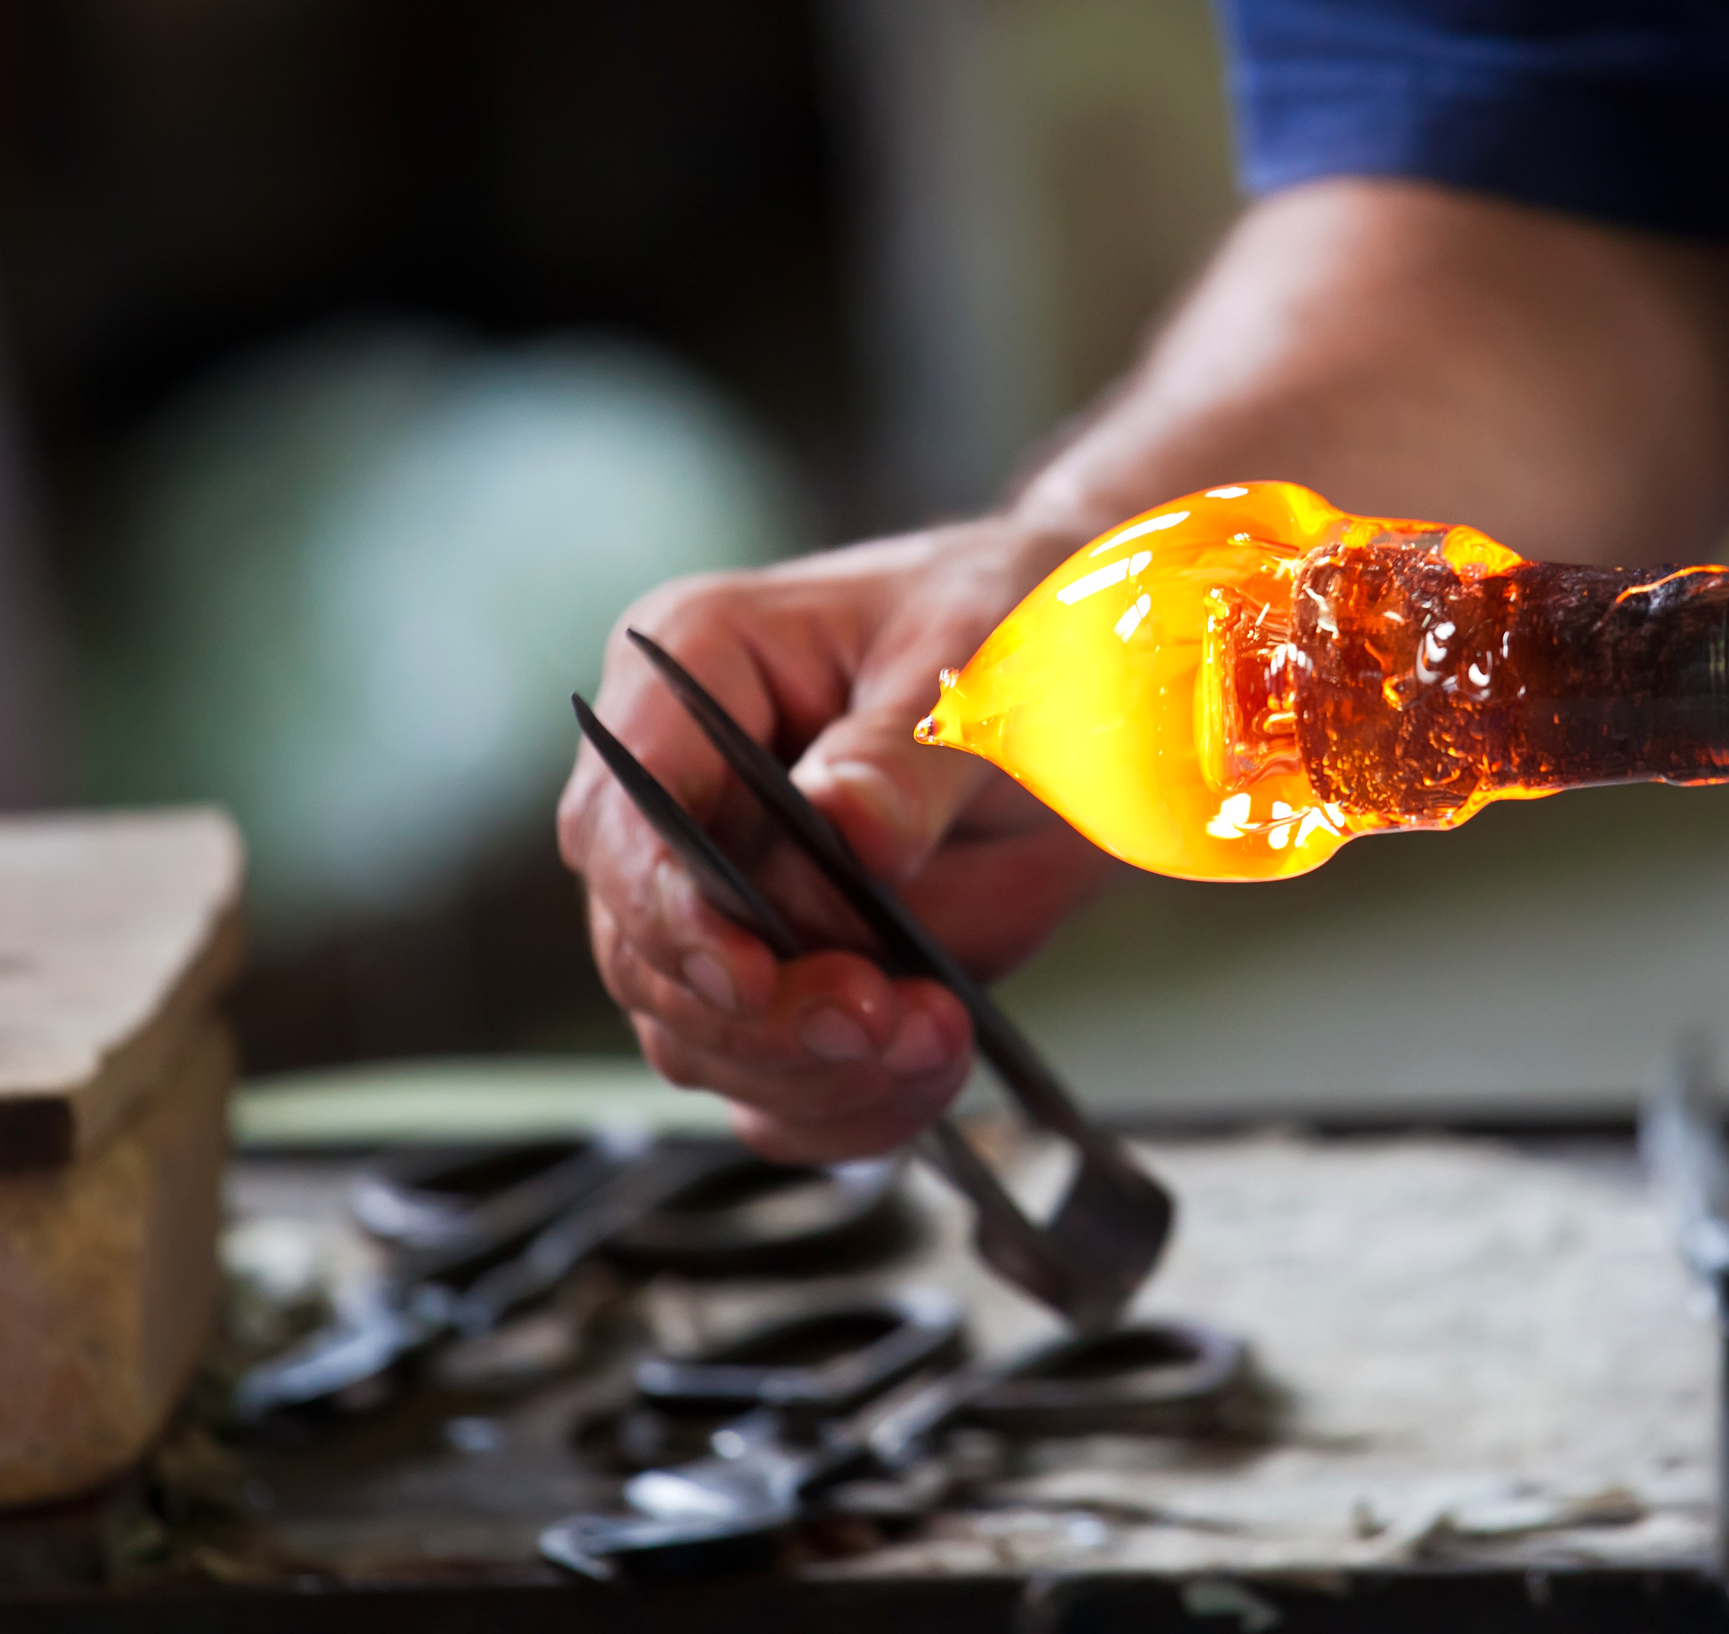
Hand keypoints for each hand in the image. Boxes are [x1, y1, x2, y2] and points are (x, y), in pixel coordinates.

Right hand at [556, 517, 1116, 1161]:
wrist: (1104, 685)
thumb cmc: (1024, 622)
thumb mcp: (984, 664)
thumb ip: (908, 753)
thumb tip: (844, 828)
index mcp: (696, 666)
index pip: (624, 809)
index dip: (666, 904)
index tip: (750, 968)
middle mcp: (689, 789)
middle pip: (644, 947)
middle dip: (757, 1011)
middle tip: (878, 1015)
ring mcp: (733, 893)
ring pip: (698, 1034)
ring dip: (811, 1069)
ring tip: (933, 1038)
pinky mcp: (797, 974)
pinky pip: (776, 1084)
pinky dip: (845, 1106)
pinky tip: (928, 1071)